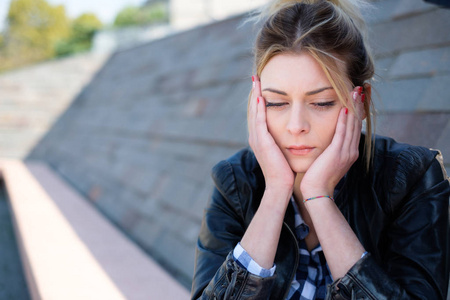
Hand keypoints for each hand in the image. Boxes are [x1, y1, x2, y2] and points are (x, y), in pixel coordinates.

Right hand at [248, 75, 294, 193]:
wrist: (280, 185)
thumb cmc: (285, 171)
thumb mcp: (282, 152)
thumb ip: (283, 141)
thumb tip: (292, 133)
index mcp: (260, 139)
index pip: (258, 114)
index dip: (258, 100)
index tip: (261, 86)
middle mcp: (255, 137)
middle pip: (252, 110)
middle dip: (254, 93)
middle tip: (255, 78)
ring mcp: (256, 139)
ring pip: (254, 112)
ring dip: (254, 95)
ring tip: (256, 81)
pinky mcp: (262, 141)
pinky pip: (259, 120)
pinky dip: (258, 108)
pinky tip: (261, 96)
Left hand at [300, 86, 364, 198]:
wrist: (316, 192)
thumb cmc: (317, 177)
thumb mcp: (327, 160)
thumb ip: (330, 149)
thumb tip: (328, 140)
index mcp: (349, 152)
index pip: (355, 127)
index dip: (357, 111)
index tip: (358, 96)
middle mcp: (351, 150)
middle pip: (357, 123)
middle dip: (359, 104)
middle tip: (361, 88)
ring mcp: (346, 152)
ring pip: (352, 125)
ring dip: (354, 107)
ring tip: (356, 91)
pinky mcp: (337, 153)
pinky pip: (342, 133)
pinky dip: (344, 120)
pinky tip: (344, 108)